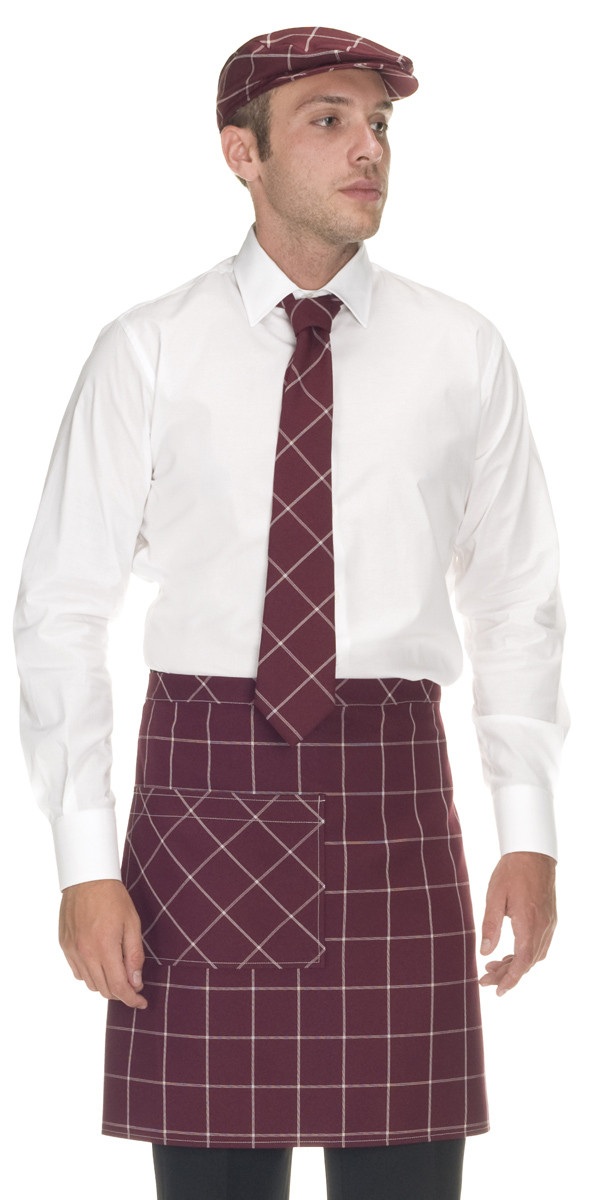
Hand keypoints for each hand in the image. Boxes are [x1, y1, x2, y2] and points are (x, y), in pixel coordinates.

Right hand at [59, 879, 147, 1008]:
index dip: (132, 999)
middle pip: (104, 990)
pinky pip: (77, 972)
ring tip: (117, 971)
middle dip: (121, 992)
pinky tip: (100, 963)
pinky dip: (90, 974)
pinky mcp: (65, 945)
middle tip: (133, 984)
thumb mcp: (132, 923)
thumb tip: (135, 982)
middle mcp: (85, 953)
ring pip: (90, 984)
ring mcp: (73, 950)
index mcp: (105, 947)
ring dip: (105, 984)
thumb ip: (134, 955)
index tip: (141, 1002)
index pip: (119, 987)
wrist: (87, 878)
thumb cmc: (113, 898)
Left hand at [479, 851, 556, 995]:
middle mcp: (543, 927)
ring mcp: (549, 923)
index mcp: (529, 924)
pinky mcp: (550, 918)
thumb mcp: (495, 896)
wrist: (534, 852)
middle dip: (508, 974)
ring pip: (535, 955)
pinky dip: (526, 954)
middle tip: (485, 979)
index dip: (510, 979)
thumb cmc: (512, 871)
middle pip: (528, 962)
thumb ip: (490, 925)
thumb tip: (484, 952)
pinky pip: (540, 944)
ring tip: (494, 966)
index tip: (497, 990)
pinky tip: (511, 952)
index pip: (522, 962)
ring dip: (517, 965)